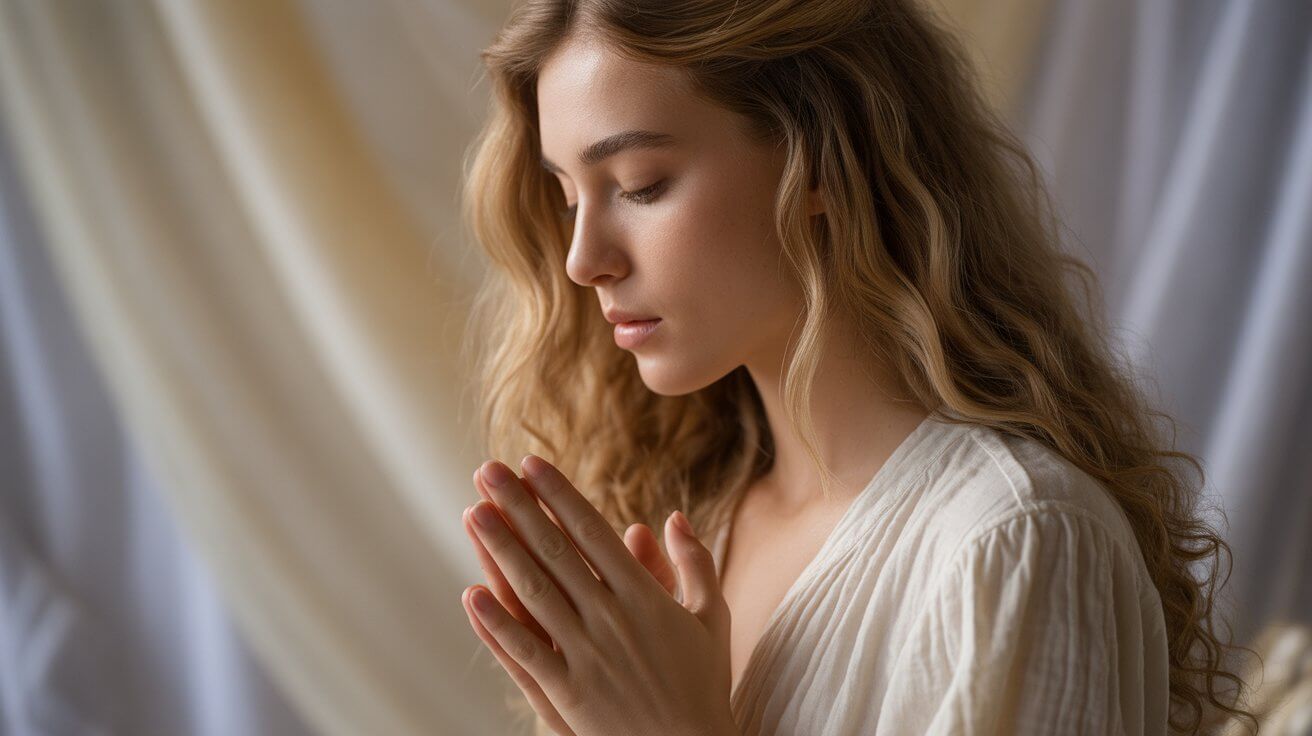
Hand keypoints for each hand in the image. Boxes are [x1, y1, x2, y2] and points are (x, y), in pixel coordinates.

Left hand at [459, 455, 737, 735]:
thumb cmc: (704, 685)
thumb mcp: (712, 617)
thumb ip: (695, 563)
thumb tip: (671, 517)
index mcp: (645, 595)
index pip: (591, 532)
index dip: (559, 495)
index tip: (531, 464)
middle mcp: (612, 617)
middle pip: (555, 551)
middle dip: (519, 507)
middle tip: (486, 471)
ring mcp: (588, 655)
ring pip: (534, 592)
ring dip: (500, 550)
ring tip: (473, 514)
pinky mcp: (570, 694)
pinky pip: (527, 653)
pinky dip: (498, 624)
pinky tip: (471, 595)